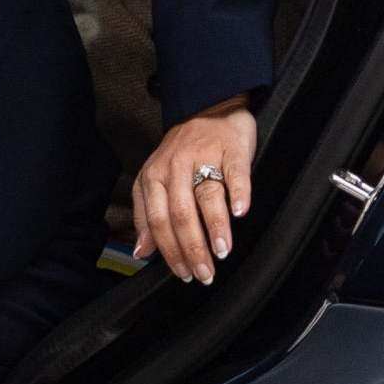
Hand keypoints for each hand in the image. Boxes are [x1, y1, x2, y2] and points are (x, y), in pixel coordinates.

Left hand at [132, 95, 256, 285]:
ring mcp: (204, 156)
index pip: (157, 219)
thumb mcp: (156, 178)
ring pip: (206, 196)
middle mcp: (176, 166)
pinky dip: (239, 193)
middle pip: (180, 213)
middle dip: (192, 248)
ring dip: (214, 227)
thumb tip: (142, 251)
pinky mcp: (232, 149)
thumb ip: (146, 214)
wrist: (210, 109)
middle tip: (205, 273)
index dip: (169, 250)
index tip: (182, 273)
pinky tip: (241, 212)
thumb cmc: (183, 152)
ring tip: (221, 252)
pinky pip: (235, 173)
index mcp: (154, 176)